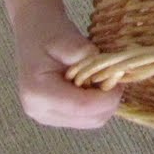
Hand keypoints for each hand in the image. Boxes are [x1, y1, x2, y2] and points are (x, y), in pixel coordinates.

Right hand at [11, 6, 122, 128]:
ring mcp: (46, 117)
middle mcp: (39, 111)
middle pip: (89, 119)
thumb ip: (84, 54)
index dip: (108, 96)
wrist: (34, 31)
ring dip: (104, 103)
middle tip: (114, 76)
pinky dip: (97, 104)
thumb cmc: (48, 32)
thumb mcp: (66, 37)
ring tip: (102, 79)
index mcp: (38, 92)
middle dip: (108, 100)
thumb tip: (108, 70)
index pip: (82, 106)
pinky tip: (94, 85)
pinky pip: (86, 118)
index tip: (119, 76)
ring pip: (91, 121)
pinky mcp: (55, 117)